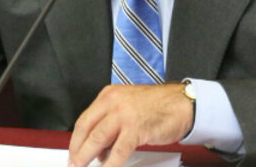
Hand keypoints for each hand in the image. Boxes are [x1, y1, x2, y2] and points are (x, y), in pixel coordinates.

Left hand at [68, 83, 193, 166]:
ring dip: (87, 156)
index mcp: (108, 96)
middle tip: (73, 163)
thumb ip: (111, 125)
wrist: (182, 104)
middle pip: (86, 128)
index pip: (85, 119)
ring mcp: (124, 114)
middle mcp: (113, 102)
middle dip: (77, 150)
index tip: (72, 152)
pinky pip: (118, 151)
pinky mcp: (136, 128)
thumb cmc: (158, 106)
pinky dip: (110, 165)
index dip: (76, 139)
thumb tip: (98, 150)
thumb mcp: (127, 108)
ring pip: (97, 138)